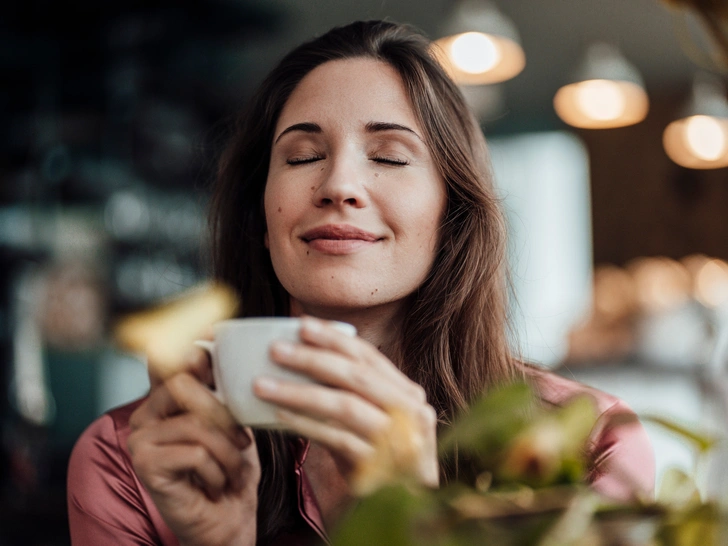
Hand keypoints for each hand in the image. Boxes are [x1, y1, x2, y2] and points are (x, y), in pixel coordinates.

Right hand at [128, 350, 260, 545]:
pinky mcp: (145, 465)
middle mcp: (146, 415)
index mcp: (165, 400)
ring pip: (196, 424)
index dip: (193, 351)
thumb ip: (220, 390)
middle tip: (242, 442)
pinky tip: (215, 484)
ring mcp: (140, 439)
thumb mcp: (234, 423)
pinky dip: (217, 471)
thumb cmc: (231, 471)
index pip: (174, 362)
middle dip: (224, 414)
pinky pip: (195, 453)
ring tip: (232, 470)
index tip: (210, 337)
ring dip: (227, 452)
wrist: (228, 520)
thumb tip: (212, 346)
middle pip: (184, 384)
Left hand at [253, 316, 438, 492]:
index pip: (369, 357)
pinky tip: (278, 417)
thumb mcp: (370, 420)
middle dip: (312, 358)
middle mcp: (411, 412)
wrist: (403, 509)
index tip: (301, 324)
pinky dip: (305, 425)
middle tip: (276, 349)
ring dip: (299, 391)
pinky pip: (336, 439)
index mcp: (408, 393)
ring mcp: (399, 440)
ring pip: (344, 405)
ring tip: (263, 384)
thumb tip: (303, 355)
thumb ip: (349, 392)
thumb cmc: (378, 458)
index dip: (334, 338)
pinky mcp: (382, 467)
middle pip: (356, 376)